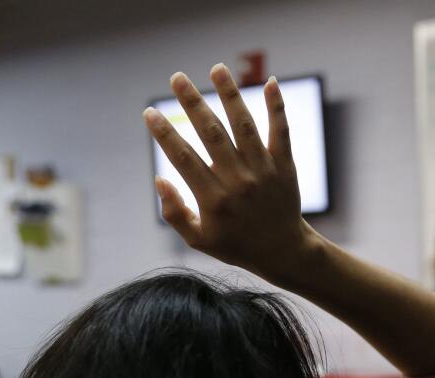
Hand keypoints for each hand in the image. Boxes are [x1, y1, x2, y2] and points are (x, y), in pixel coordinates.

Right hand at [143, 65, 312, 279]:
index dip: (164, 134)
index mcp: (213, 199)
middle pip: (211, 134)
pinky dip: (277, 107)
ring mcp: (263, 170)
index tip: (150, 113)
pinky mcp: (284, 165)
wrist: (283, 251)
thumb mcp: (198, 240)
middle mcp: (238, 180)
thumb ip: (174, 213)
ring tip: (217, 69)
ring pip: (244, 125)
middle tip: (177, 78)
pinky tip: (271, 82)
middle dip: (192, 103)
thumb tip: (159, 180)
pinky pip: (281, 132)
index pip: (183, 158)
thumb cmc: (235, 245)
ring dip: (230, 95)